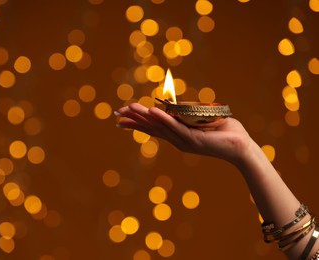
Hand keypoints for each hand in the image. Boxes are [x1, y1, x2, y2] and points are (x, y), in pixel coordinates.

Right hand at [115, 103, 253, 164]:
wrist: (242, 147)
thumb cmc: (225, 132)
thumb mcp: (201, 119)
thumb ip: (188, 114)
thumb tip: (177, 106)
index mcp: (178, 136)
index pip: (153, 128)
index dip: (137, 123)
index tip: (122, 117)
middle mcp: (177, 140)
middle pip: (152, 128)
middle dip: (134, 120)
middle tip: (117, 114)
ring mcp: (184, 141)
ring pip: (160, 126)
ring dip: (145, 117)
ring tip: (130, 108)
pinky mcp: (194, 139)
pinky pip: (176, 127)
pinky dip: (163, 119)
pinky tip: (152, 111)